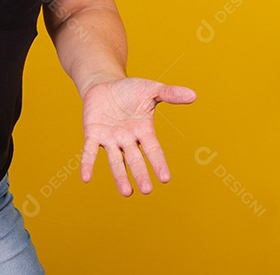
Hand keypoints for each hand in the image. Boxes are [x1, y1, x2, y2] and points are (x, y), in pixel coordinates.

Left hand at [80, 77, 195, 195]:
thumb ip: (170, 94)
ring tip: (127, 193)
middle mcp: (127, 139)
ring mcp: (110, 139)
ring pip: (116, 160)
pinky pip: (90, 151)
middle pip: (135, 159)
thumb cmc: (130, 90)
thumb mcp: (151, 90)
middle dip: (140, 174)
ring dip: (120, 176)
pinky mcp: (92, 135)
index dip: (158, 163)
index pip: (153, 150)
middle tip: (146, 190)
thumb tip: (194, 95)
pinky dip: (88, 163)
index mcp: (143, 131)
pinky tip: (85, 178)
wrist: (104, 85)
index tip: (165, 179)